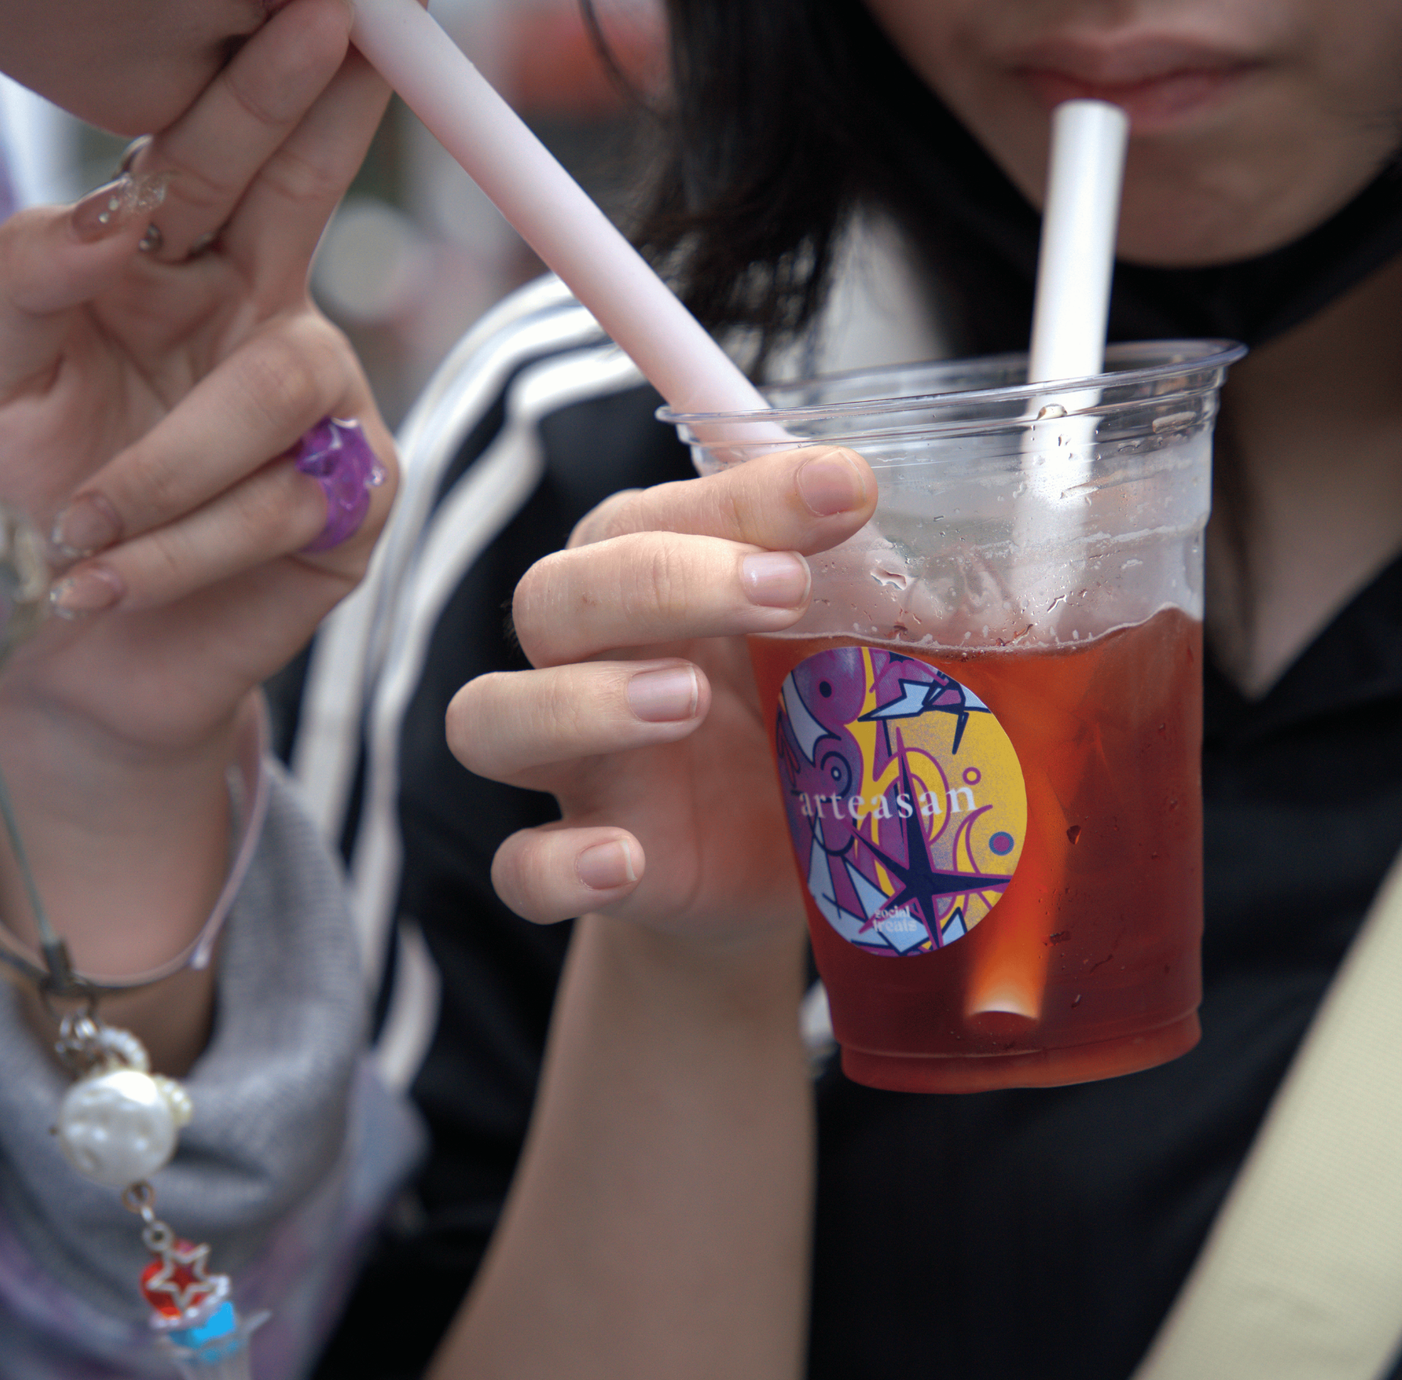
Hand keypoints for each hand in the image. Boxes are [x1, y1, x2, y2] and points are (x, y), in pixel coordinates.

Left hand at [0, 0, 395, 767]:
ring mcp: (314, 414)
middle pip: (303, 200)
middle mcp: (254, 318)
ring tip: (74, 537)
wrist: (37, 665)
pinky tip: (113, 583)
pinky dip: (184, 548)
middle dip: (320, 118)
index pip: (218, 152)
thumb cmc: (5, 508)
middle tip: (343, 32)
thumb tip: (119, 215)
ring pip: (278, 383)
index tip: (320, 7)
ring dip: (165, 468)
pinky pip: (283, 503)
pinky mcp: (347, 511)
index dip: (268, 79)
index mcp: (166, 269)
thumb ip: (25, 273)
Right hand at [446, 448, 876, 939]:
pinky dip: (557, 864)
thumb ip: (861, 574)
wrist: (801, 864)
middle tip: (785, 590)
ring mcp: (577, 767)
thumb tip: (911, 510)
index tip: (847, 491)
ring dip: (580, 703)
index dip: (743, 498)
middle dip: (660, 582)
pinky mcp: (582, 865)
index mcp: (645, 579)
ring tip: (686, 701)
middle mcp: (589, 660)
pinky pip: (521, 866)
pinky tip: (625, 860)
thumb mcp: (841, 636)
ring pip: (491, 716)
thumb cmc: (805, 712)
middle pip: (552, 596)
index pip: (649, 515)